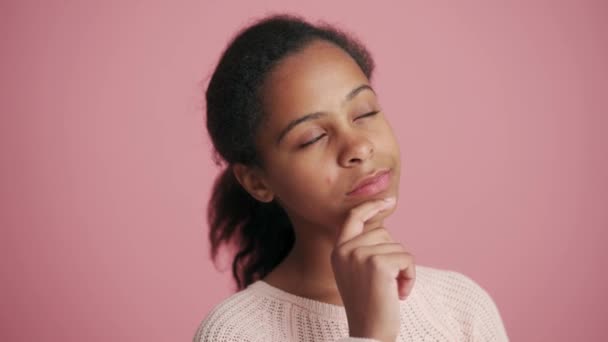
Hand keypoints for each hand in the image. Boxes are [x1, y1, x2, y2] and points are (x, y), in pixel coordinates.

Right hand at [331, 197, 415, 341]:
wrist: (369, 332)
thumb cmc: (369, 305)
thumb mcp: (357, 273)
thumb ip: (363, 249)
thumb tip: (383, 228)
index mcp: (338, 251)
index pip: (353, 217)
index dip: (371, 206)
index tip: (388, 199)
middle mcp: (345, 250)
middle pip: (384, 233)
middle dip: (394, 255)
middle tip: (389, 282)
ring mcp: (360, 255)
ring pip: (398, 246)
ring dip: (403, 268)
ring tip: (393, 289)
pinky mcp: (378, 264)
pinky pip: (407, 258)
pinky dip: (410, 276)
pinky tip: (401, 293)